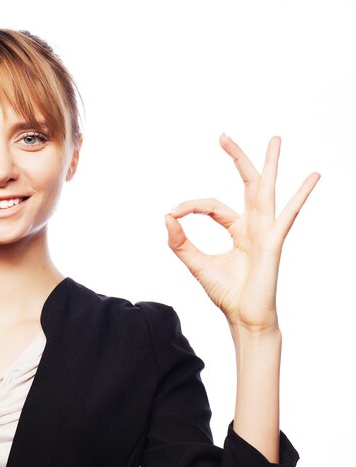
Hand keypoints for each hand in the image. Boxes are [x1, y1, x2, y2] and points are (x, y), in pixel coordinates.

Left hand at [165, 135, 319, 330]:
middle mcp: (253, 227)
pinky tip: (313, 177)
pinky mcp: (273, 243)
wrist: (243, 318)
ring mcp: (266, 233)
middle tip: (223, 136)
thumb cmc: (226, 293)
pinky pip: (287, 216)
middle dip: (237, 160)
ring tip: (275, 138)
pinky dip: (300, 196)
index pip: (212, 206)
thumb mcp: (195, 263)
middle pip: (246, 185)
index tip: (173, 212)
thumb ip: (179, 242)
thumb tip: (165, 216)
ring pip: (266, 191)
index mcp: (237, 230)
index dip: (190, 206)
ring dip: (270, 165)